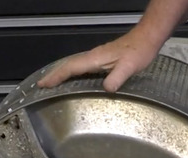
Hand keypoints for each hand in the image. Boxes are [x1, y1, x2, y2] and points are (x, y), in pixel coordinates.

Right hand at [38, 31, 159, 91]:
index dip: (56, 76)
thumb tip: (106, 89)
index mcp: (95, 58)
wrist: (146, 38)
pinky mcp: (102, 58)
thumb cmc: (139, 51)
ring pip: (73, 64)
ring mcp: (97, 56)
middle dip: (53, 74)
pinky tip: (72, 77)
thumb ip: (117, 77)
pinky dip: (71, 71)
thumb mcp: (130, 66)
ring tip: (51, 82)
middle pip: (68, 65)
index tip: (44, 84)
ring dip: (61, 73)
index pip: (71, 68)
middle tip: (41, 85)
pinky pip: (81, 65)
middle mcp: (93, 56)